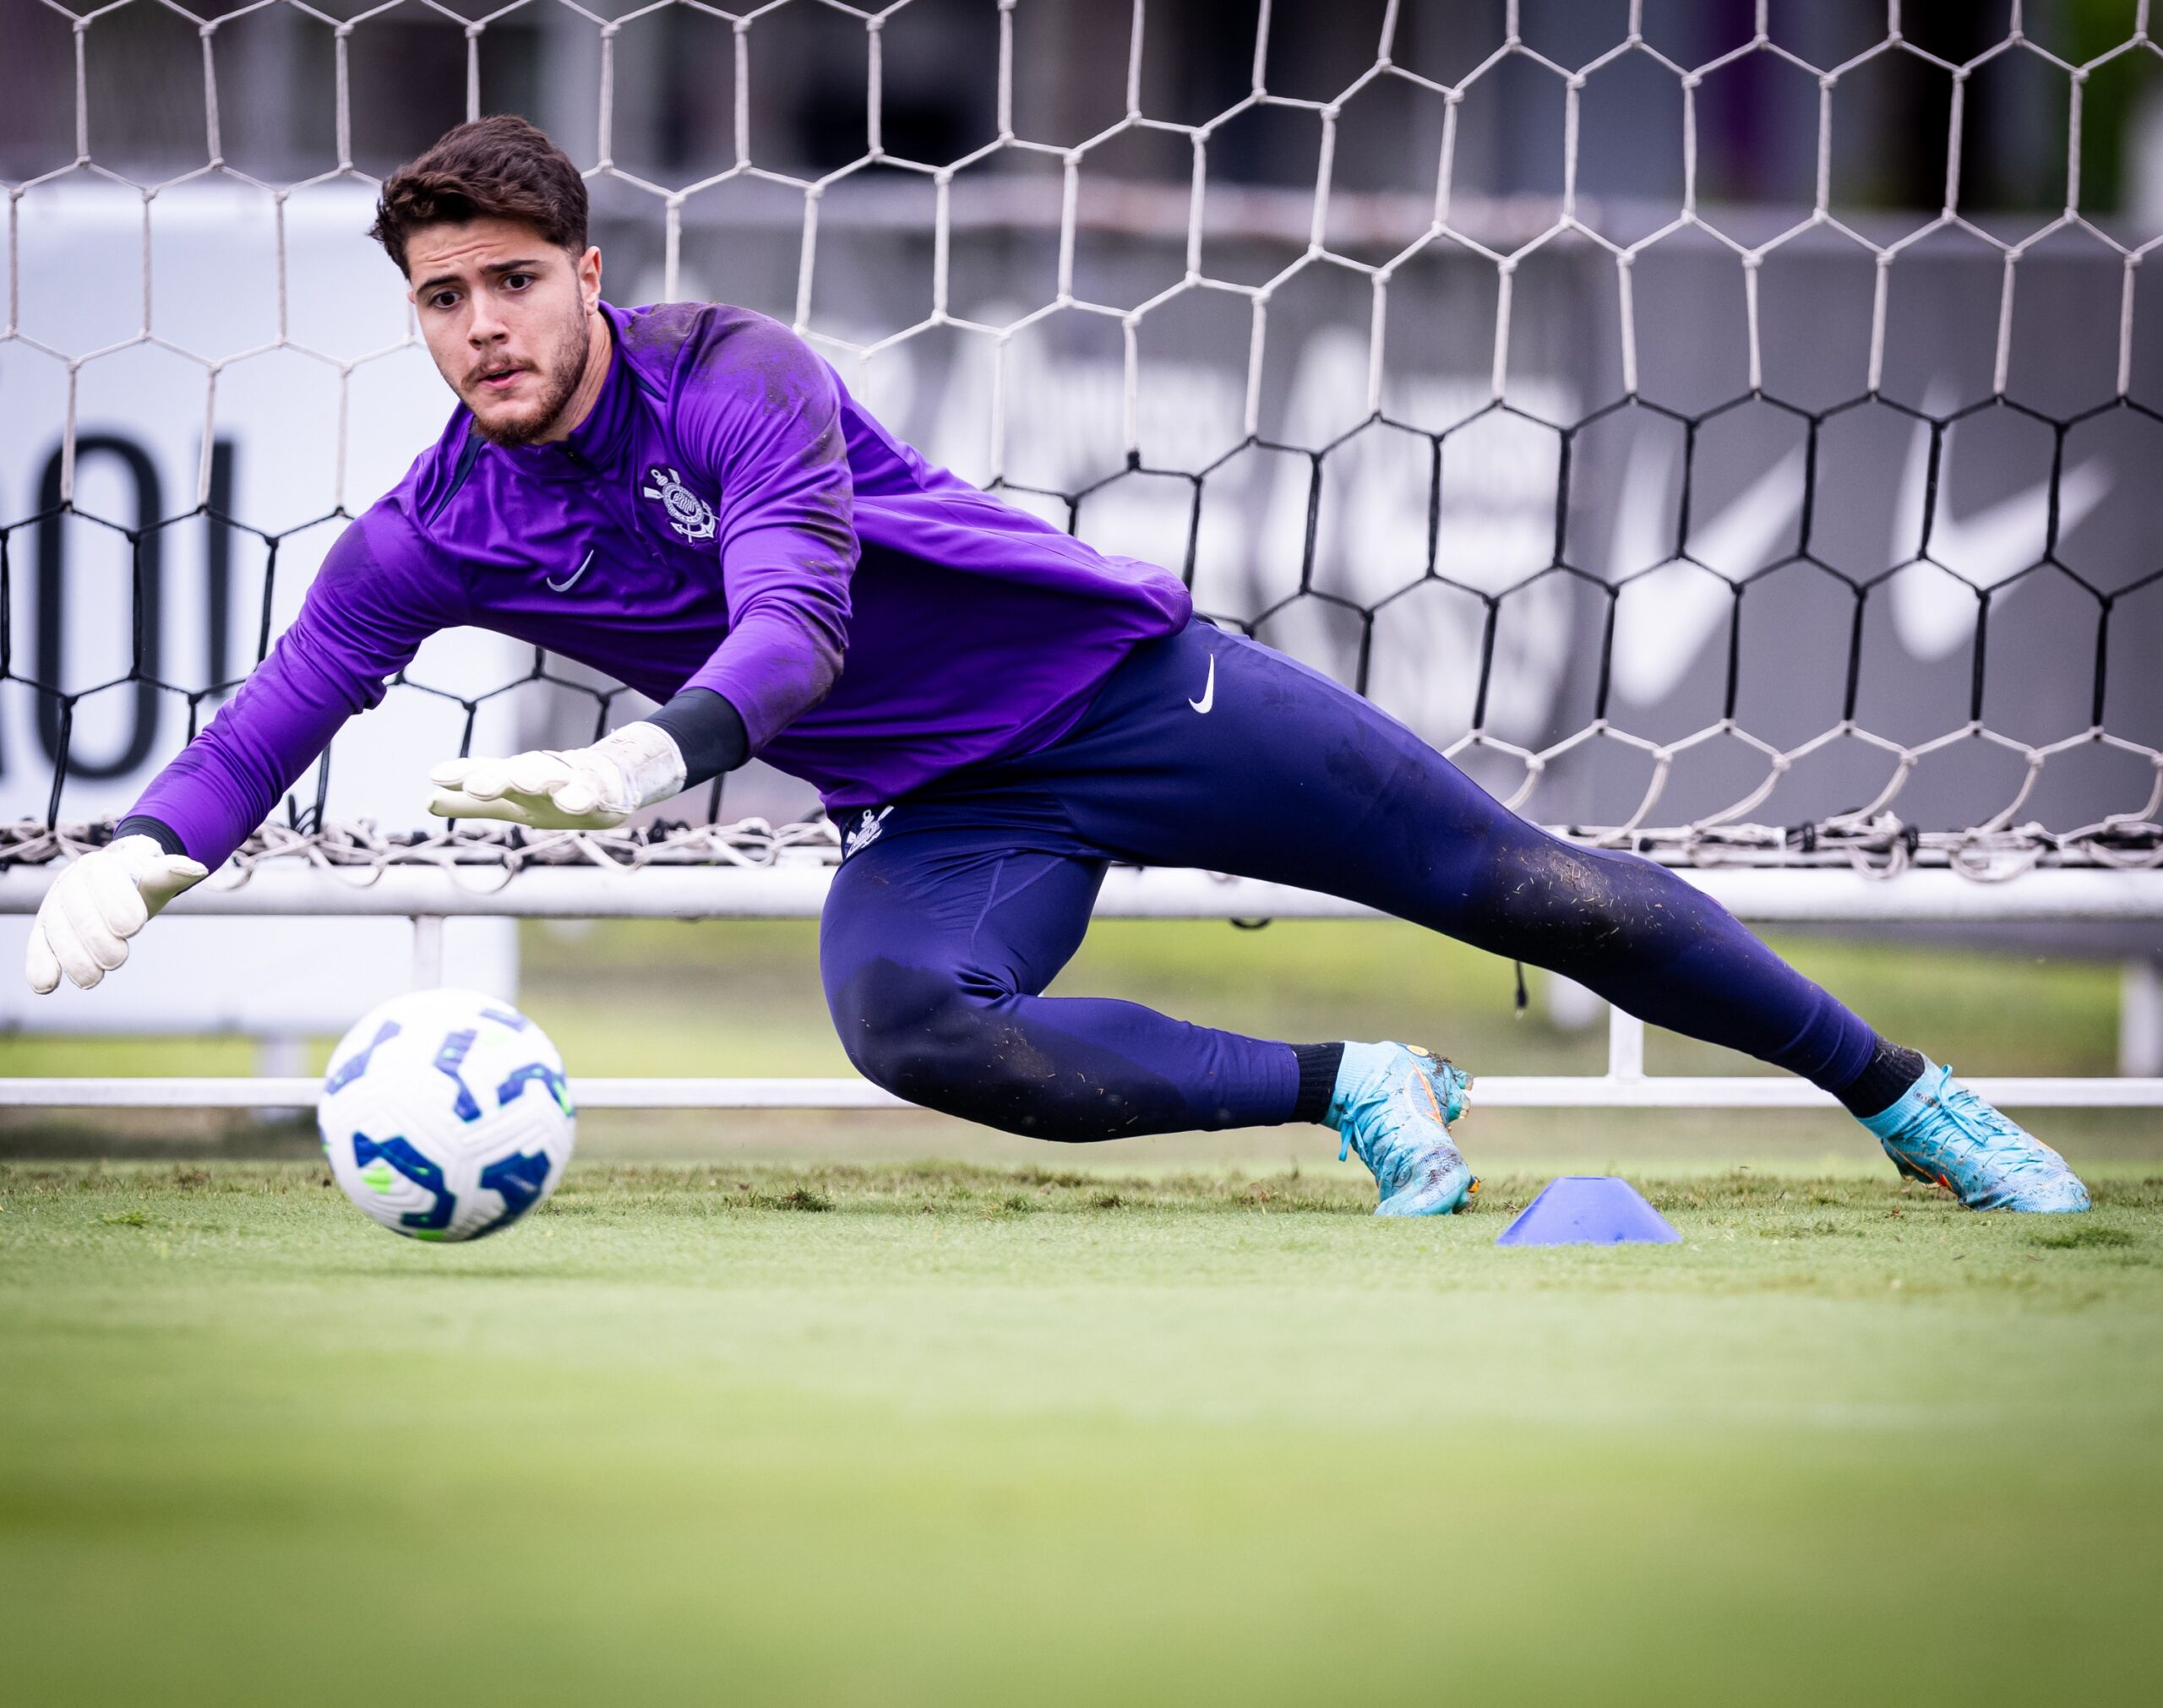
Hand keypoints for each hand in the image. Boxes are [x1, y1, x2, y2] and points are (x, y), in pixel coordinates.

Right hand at [26, 834, 208, 993]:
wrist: (115, 884)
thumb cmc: (138, 884)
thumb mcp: (156, 879)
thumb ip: (172, 874)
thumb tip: (198, 869)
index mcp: (99, 864)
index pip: (102, 878)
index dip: (116, 902)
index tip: (135, 928)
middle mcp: (70, 882)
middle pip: (77, 907)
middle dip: (96, 936)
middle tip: (118, 961)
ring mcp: (54, 906)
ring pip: (55, 929)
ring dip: (72, 956)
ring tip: (93, 979)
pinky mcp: (44, 931)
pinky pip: (38, 945)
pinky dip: (40, 965)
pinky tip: (46, 986)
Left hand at [427, 722, 686, 829]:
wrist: (614, 780)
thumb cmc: (552, 795)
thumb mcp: (510, 803)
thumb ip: (470, 804)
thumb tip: (426, 801)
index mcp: (516, 780)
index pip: (486, 772)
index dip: (462, 774)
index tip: (435, 777)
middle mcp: (540, 775)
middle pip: (516, 771)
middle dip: (497, 779)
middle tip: (475, 788)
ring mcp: (572, 780)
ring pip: (554, 775)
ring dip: (537, 778)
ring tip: (522, 785)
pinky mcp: (603, 790)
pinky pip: (593, 792)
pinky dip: (583, 796)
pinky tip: (573, 804)